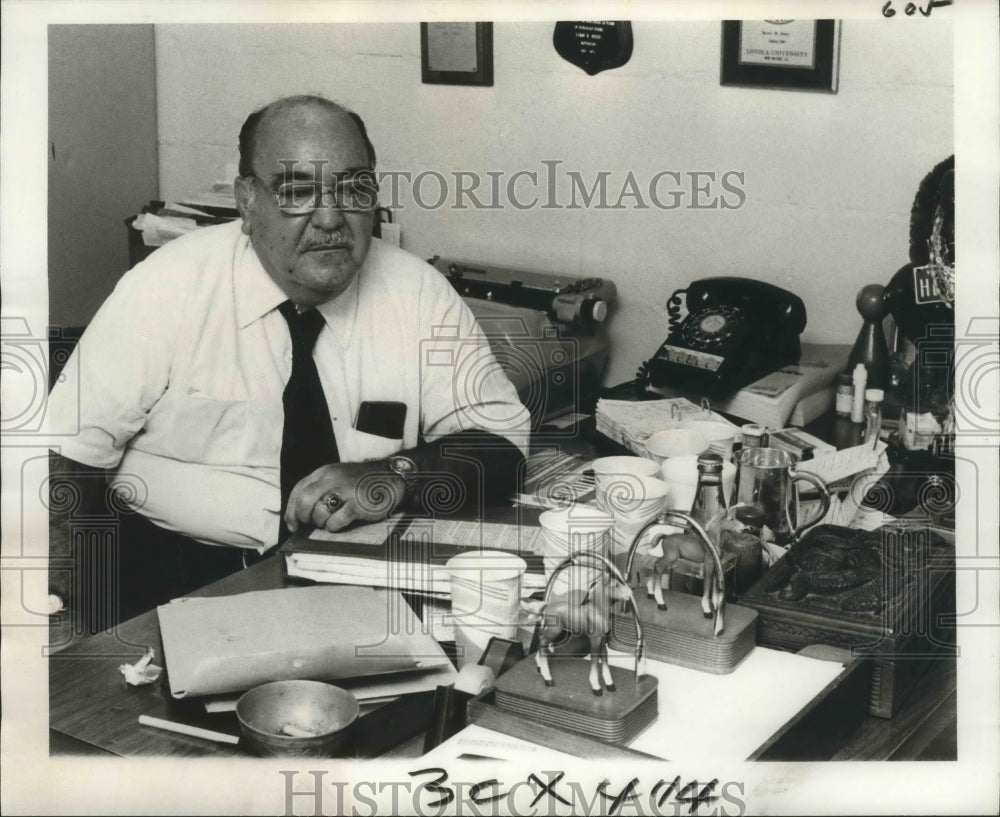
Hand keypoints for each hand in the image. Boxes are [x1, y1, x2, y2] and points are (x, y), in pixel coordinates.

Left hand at [284, 461, 405, 532]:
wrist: (392, 478)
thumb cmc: (362, 482)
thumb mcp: (338, 477)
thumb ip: (319, 489)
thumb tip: (297, 514)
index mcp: (325, 472)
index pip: (299, 490)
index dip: (291, 509)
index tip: (292, 522)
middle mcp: (332, 479)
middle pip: (304, 501)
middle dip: (302, 517)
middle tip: (308, 524)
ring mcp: (345, 491)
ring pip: (319, 513)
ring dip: (321, 523)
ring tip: (330, 521)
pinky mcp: (356, 505)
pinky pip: (335, 522)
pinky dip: (334, 527)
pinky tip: (342, 523)